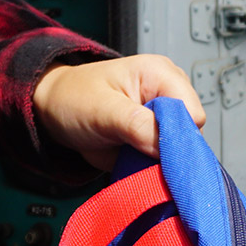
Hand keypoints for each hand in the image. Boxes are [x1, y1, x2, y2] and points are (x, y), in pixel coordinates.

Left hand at [31, 54, 206, 171]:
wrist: (53, 112)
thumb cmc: (73, 98)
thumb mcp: (102, 109)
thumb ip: (137, 125)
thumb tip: (169, 149)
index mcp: (162, 75)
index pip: (193, 113)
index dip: (178, 135)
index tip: (153, 152)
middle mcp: (168, 97)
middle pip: (191, 135)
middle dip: (170, 153)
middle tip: (138, 157)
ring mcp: (162, 121)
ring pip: (181, 153)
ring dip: (160, 164)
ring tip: (131, 158)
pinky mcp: (154, 141)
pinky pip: (165, 163)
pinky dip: (152, 170)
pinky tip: (133, 165)